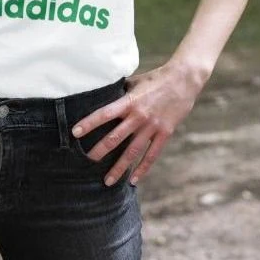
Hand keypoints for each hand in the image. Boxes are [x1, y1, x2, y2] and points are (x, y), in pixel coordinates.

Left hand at [71, 59, 206, 186]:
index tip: (75, 132)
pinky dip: (143, 168)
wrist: (184, 79)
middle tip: (86, 163)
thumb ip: (122, 91)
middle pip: (116, 137)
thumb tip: (105, 93)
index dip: (89, 123)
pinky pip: (152, 155)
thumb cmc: (157, 78)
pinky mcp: (165, 133)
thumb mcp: (136, 81)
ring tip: (107, 181)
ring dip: (119, 168)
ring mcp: (153, 126)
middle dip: (100, 151)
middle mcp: (139, 116)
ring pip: (133, 151)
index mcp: (130, 101)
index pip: (105, 114)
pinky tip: (134, 180)